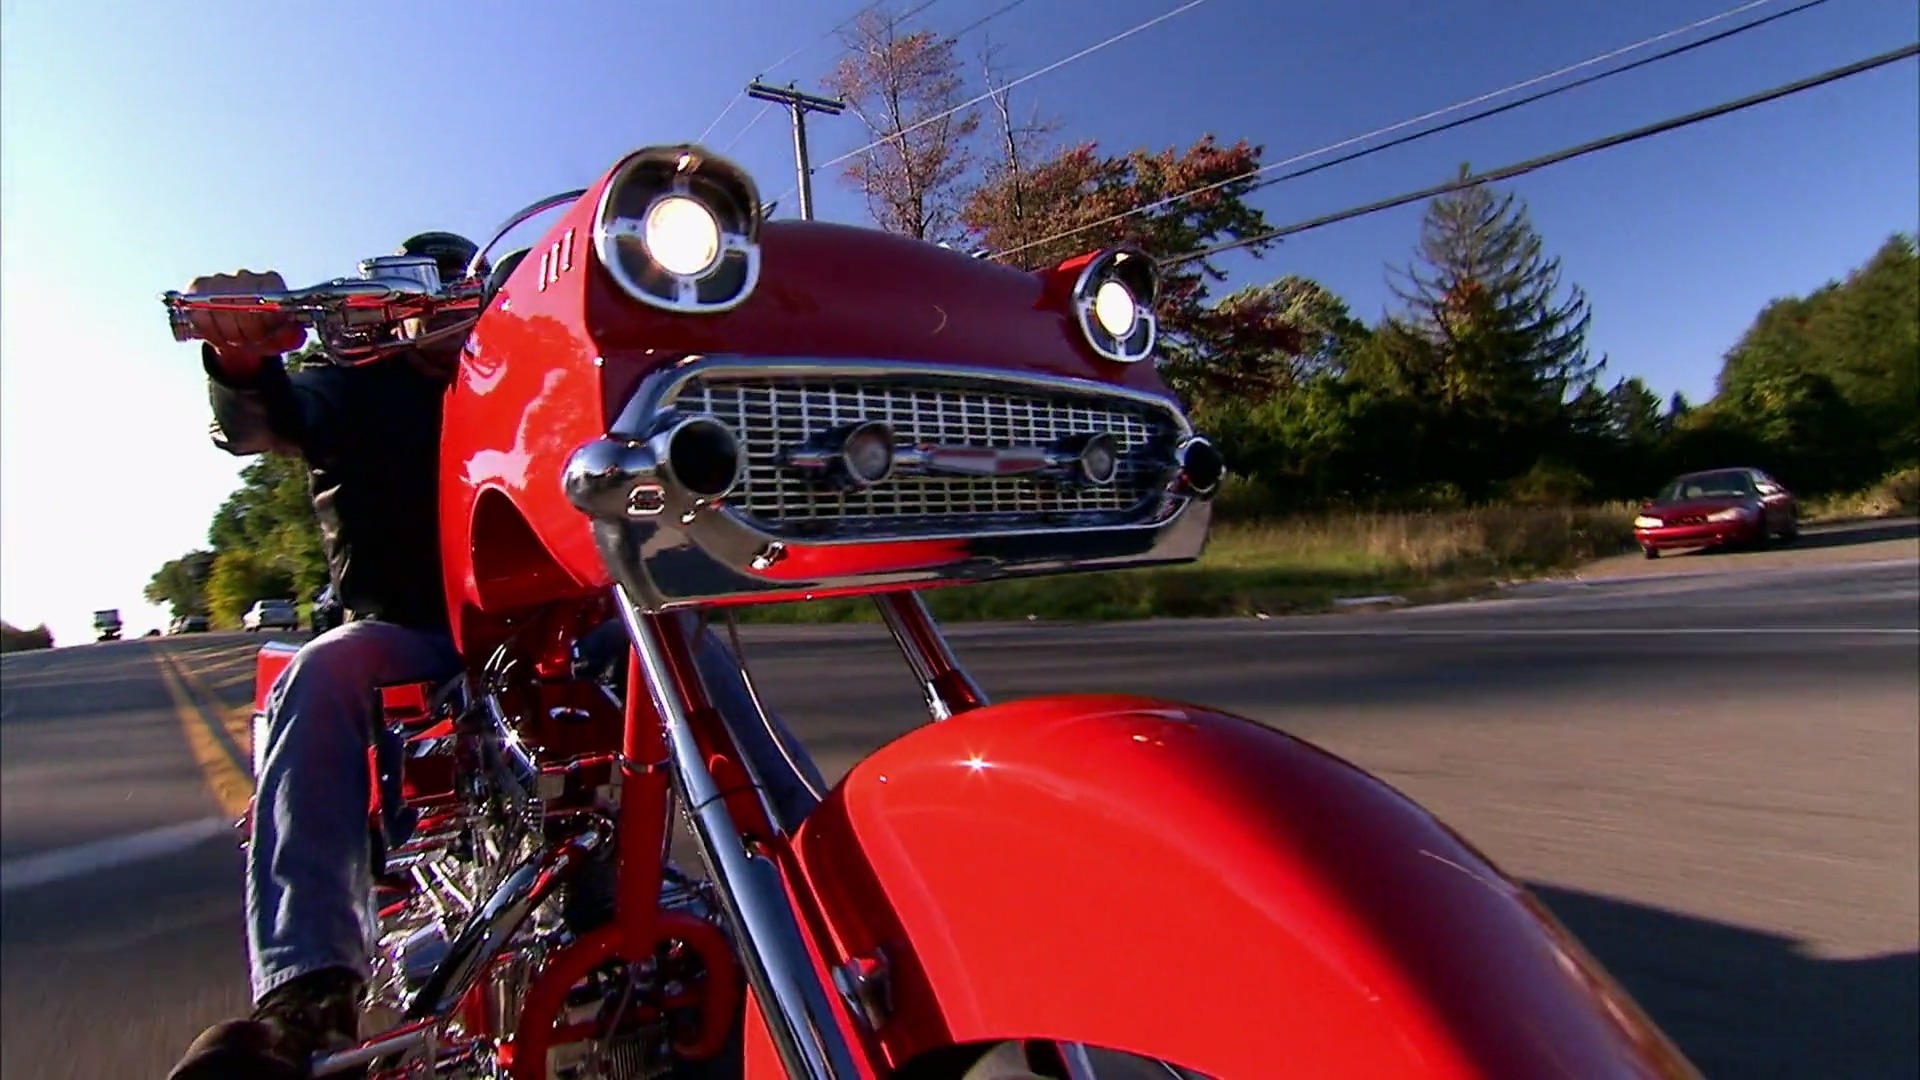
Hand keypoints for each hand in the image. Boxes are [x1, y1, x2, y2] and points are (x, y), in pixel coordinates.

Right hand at [181, 270, 306, 370]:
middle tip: (247, 342)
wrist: (241, 334)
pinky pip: (197, 309)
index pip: (264, 296)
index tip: (262, 337)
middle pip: (240, 304)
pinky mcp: (199, 288)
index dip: (260, 323)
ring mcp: (220, 280)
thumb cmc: (266, 332)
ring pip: (217, 308)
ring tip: (234, 341)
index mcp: (271, 282)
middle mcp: (246, 276)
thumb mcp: (284, 337)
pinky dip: (207, 329)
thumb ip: (293, 336)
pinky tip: (216, 336)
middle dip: (243, 332)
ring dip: (225, 333)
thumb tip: (294, 335)